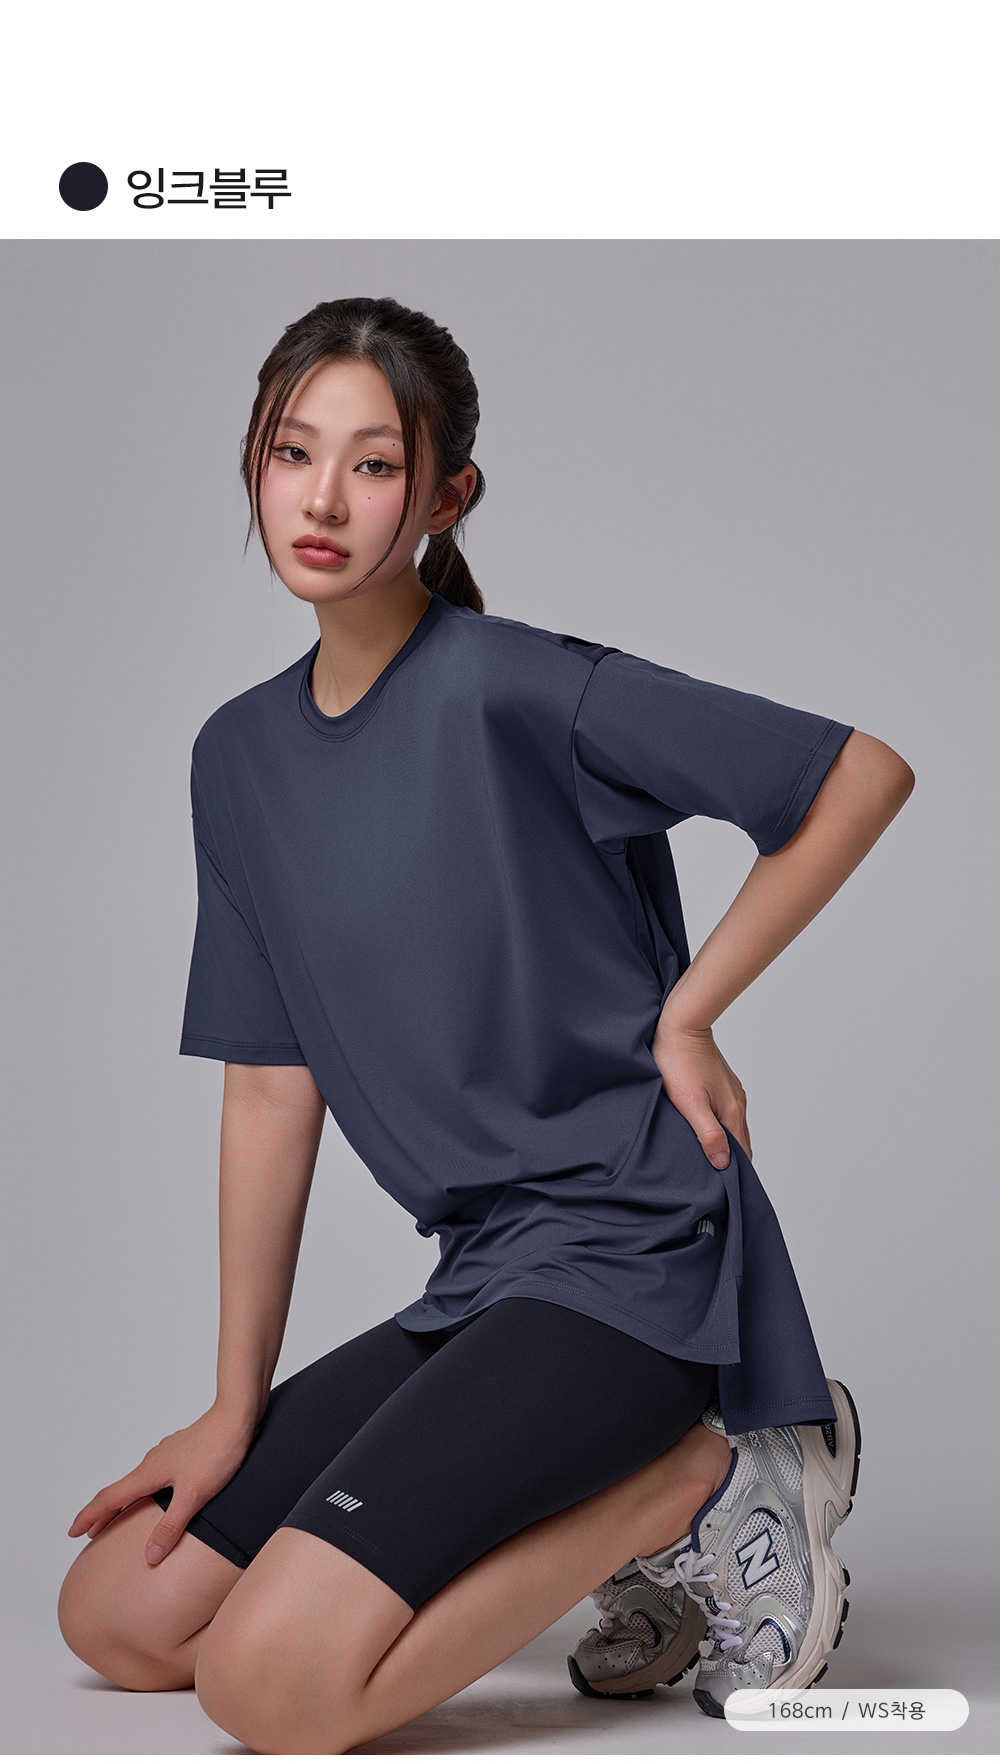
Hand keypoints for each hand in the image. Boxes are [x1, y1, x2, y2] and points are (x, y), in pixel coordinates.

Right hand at [67, 1402, 260, 1565]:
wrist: (237, 1415)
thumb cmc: (217, 1452)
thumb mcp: (194, 1495)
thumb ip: (171, 1526)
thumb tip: (149, 1556)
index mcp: (149, 1472)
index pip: (109, 1499)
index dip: (90, 1517)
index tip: (73, 1531)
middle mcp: (153, 1461)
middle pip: (121, 1490)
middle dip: (104, 1513)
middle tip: (91, 1532)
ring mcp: (168, 1453)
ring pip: (139, 1481)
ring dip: (126, 1500)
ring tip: (123, 1515)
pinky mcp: (182, 1450)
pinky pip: (156, 1474)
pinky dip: (147, 1489)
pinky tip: (161, 1493)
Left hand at [650, 1016, 751, 1168]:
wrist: (681, 1025)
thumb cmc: (680, 1062)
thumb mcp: (690, 1103)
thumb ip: (707, 1134)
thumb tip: (723, 1163)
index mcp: (732, 1112)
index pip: (742, 1154)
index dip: (733, 1172)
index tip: (719, 1186)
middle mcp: (737, 1103)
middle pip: (740, 1142)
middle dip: (730, 1161)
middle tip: (710, 1177)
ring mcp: (730, 1092)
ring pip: (732, 1126)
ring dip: (723, 1142)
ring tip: (704, 1155)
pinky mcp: (721, 1083)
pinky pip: (725, 1112)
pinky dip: (718, 1126)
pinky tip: (702, 1128)